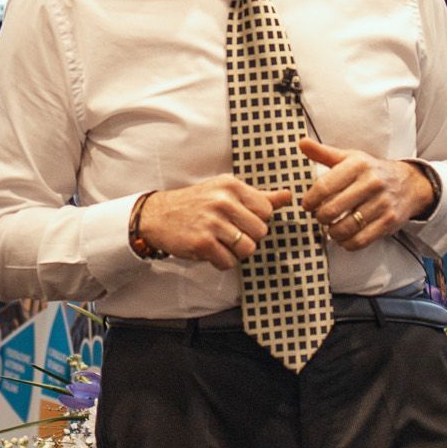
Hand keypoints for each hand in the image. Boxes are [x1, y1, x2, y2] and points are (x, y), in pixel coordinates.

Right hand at [137, 177, 292, 268]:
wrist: (157, 215)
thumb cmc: (197, 204)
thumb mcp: (226, 192)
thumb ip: (259, 197)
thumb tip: (288, 196)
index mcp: (232, 186)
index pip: (266, 211)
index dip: (256, 220)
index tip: (239, 219)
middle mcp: (223, 201)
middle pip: (260, 232)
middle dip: (247, 238)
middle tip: (228, 233)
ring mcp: (212, 222)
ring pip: (247, 249)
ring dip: (235, 252)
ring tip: (220, 243)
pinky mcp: (202, 242)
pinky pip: (228, 262)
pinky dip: (221, 261)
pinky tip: (210, 251)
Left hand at [297, 139, 434, 249]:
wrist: (409, 184)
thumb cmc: (372, 171)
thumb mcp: (350, 158)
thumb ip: (324, 153)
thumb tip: (301, 143)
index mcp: (358, 165)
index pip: (324, 187)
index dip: (310, 200)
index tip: (308, 205)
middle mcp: (372, 182)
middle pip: (332, 210)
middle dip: (320, 217)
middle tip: (321, 216)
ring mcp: (382, 203)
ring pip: (345, 228)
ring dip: (332, 232)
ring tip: (331, 227)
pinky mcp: (389, 221)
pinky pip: (360, 240)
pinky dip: (347, 243)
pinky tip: (345, 236)